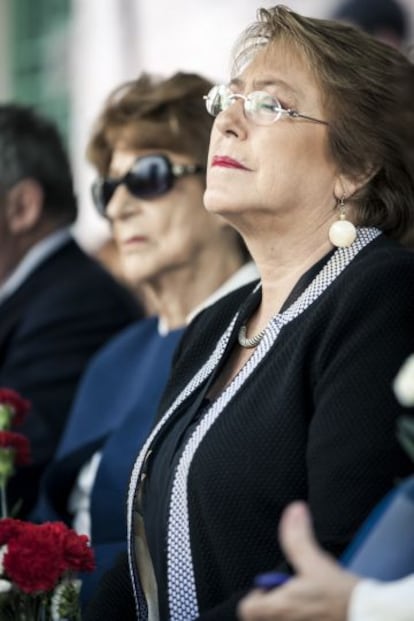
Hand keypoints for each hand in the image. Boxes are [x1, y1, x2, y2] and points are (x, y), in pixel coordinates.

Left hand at [237, 502, 358, 620]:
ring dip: (287, 609)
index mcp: (280, 608)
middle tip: (291, 590)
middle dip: (272, 602)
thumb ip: (298, 537)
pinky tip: (316, 608)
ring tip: (305, 599)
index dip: (255, 595)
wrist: (369, 616)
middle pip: (262, 615)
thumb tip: (294, 509)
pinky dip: (300, 616)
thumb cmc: (341, 595)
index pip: (247, 609)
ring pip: (279, 619)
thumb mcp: (315, 562)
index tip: (273, 585)